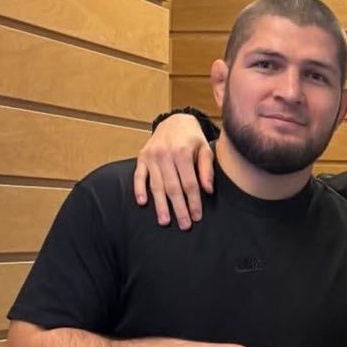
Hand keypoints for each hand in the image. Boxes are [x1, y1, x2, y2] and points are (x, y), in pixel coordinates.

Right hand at [134, 114, 215, 229]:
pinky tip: (142, 203)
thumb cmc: (192, 139)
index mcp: (182, 152)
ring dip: (160, 205)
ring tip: (165, 221)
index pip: (189, 183)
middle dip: (179, 208)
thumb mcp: (205, 149)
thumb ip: (207, 169)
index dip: (194, 202)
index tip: (197, 217)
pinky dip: (139, 189)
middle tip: (184, 225)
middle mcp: (165, 154)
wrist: (174, 121)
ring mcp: (152, 156)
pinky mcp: (142, 157)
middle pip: (173, 187)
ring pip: (156, 185)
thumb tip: (208, 190)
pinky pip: (139, 175)